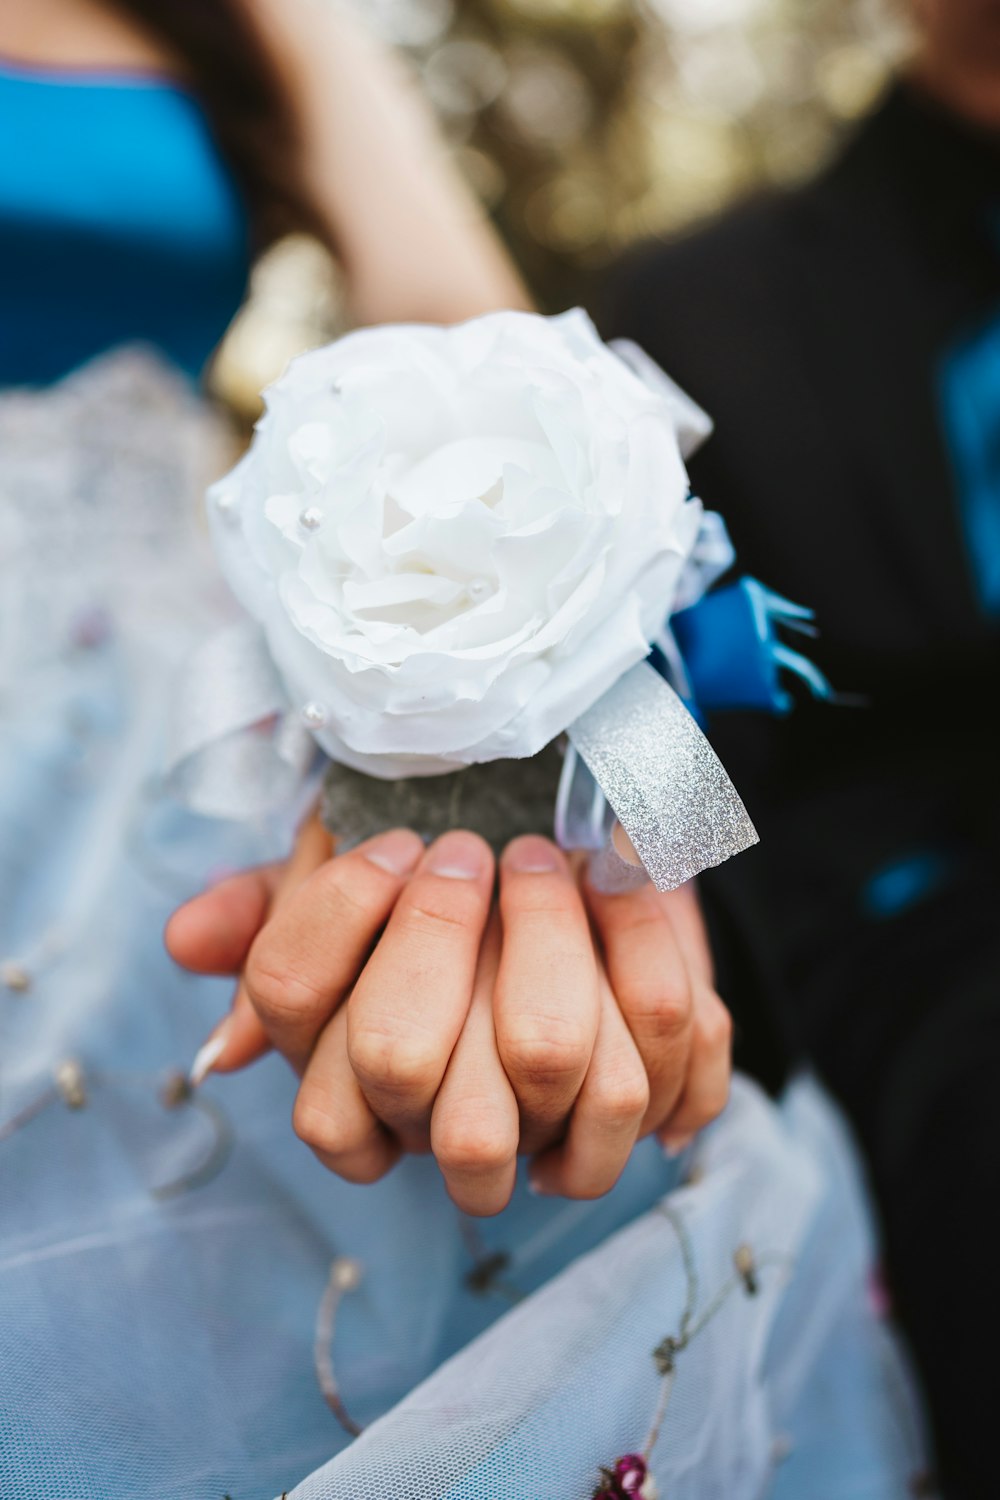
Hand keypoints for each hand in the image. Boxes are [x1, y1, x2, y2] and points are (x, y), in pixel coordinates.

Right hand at [167, 820, 731, 1212]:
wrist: (596, 871)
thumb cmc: (457, 875)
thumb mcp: (355, 867)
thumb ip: (277, 899)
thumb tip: (188, 939)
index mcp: (335, 1057)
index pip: (292, 1006)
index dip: (340, 915)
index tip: (398, 839)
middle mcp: (422, 1114)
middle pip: (400, 1056)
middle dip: (438, 931)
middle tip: (473, 848)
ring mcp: (529, 1131)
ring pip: (543, 1063)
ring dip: (546, 933)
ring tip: (548, 855)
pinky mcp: (633, 1118)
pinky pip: (654, 1070)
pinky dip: (643, 952)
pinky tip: (620, 879)